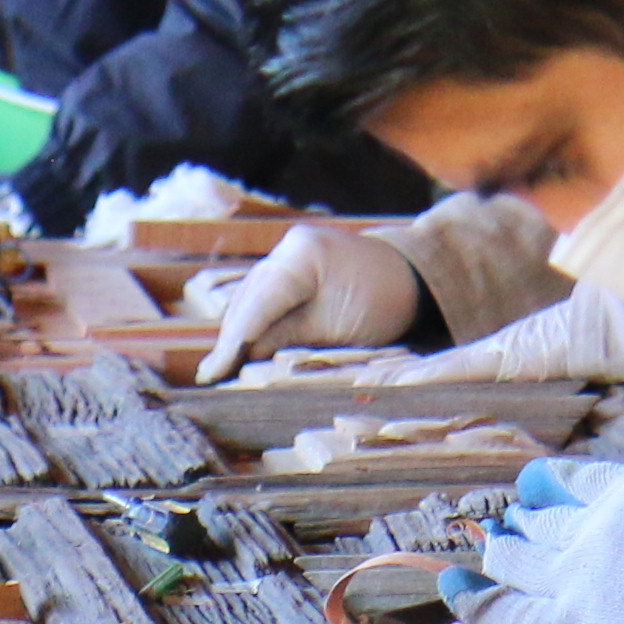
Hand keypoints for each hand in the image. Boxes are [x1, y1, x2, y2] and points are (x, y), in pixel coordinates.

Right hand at [191, 219, 425, 380]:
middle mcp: (288, 247)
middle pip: (247, 299)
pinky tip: (242, 345)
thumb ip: (287, 340)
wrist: (412, 277)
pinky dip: (255, 319)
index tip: (211, 374)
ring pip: (252, 296)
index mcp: (301, 255)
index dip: (232, 343)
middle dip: (230, 339)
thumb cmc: (384, 303)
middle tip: (210, 376)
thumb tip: (244, 362)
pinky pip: (266, 294)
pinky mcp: (295, 263)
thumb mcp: (336, 328)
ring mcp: (290, 251)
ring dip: (238, 331)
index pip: (256, 305)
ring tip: (220, 367)